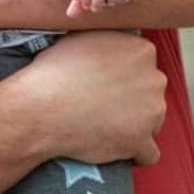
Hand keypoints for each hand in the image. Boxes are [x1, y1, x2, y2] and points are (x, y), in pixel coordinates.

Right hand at [20, 30, 165, 165]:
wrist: (40, 108)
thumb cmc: (54, 73)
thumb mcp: (82, 39)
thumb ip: (108, 39)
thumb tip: (111, 43)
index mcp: (142, 50)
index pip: (144, 66)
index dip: (125, 78)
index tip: (107, 86)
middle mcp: (154, 78)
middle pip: (151, 93)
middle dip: (133, 101)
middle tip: (103, 107)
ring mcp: (151, 111)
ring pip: (152, 122)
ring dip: (134, 127)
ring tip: (103, 127)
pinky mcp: (141, 140)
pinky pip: (149, 153)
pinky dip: (134, 154)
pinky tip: (116, 150)